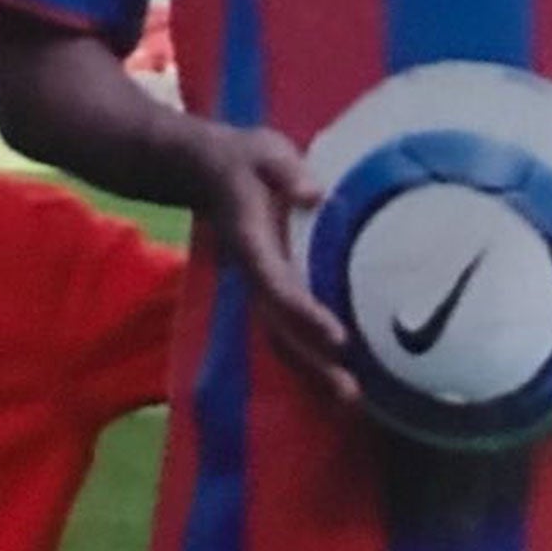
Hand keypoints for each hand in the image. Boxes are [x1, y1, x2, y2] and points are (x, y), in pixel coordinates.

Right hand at [201, 125, 356, 404]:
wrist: (202, 170)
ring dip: (310, 371)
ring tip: (350, 400)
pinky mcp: (267, 288)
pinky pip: (284, 329)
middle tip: (349, 393)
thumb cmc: (240, 160)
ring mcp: (257, 284)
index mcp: (251, 241)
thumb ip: (285, 170)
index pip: (277, 284)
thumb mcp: (263, 151)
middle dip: (310, 362)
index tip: (338, 338)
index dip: (305, 313)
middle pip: (277, 327)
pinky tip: (336, 379)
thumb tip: (313, 192)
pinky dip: (307, 358)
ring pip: (279, 337)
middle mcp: (252, 272)